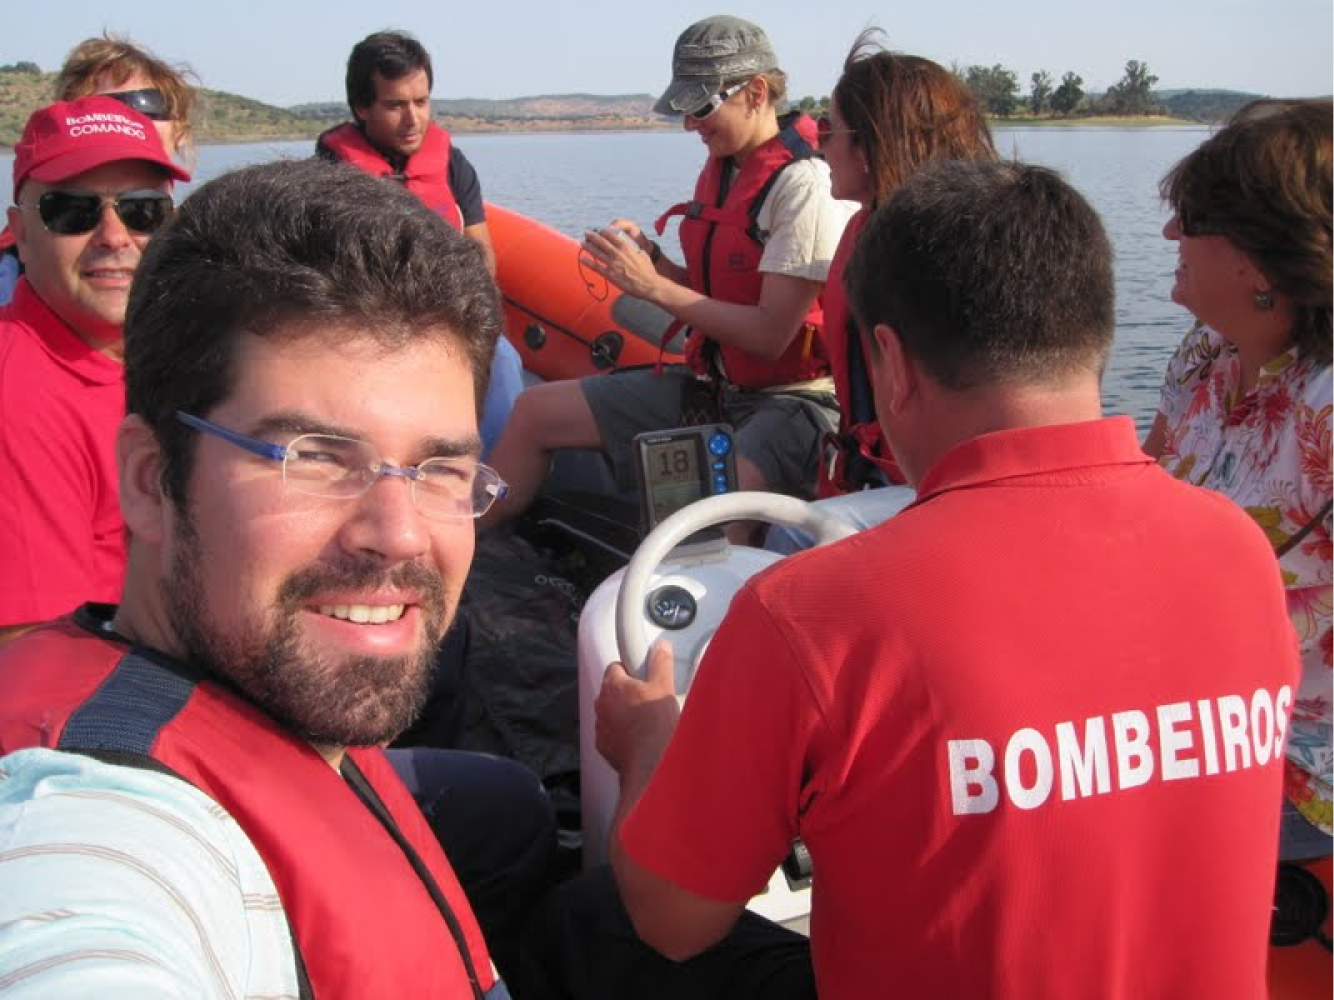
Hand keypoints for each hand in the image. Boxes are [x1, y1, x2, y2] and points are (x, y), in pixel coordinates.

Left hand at [581, 224, 662, 299]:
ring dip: (588, 247)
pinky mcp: (610, 275)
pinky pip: (596, 267)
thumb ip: (634, 249)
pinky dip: (588, 262)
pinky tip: (582, 259)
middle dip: (592, 236)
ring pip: (596, 253)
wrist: (648, 285)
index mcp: (626, 247)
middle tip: (586, 233)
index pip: (610, 235)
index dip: (602, 232)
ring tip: (582, 243)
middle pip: (601, 242)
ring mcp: (612, 264)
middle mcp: (617, 254)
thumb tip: (631, 246)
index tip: (599, 231)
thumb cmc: (647, 270)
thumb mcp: (642, 254)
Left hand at [595, 639, 679, 775]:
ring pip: (611, 713)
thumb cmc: (654, 727)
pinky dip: (621, 733)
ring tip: (646, 720)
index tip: (642, 674)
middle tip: (648, 698)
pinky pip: (611, 733)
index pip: (616, 667)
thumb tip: (660, 649)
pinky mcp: (603, 745)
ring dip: (623, 713)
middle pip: (613, 690)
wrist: (650, 763)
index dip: (631, 669)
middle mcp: (602, 704)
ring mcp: (601, 726)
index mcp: (614, 685)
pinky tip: (639, 737)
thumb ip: (660, 663)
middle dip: (628, 692)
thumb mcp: (663, 687)